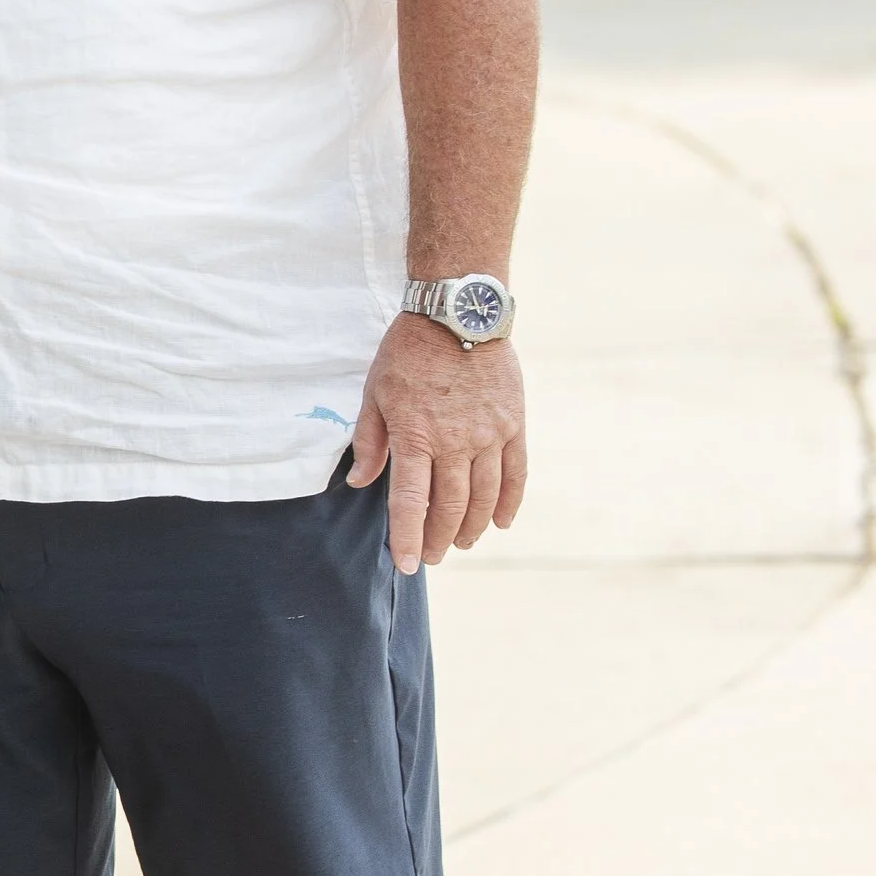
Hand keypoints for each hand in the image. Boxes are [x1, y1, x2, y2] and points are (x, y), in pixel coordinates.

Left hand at [349, 318, 526, 576]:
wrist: (458, 312)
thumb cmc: (408, 351)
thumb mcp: (375, 392)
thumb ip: (371, 441)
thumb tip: (359, 482)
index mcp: (415, 435)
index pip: (409, 502)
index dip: (407, 537)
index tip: (406, 563)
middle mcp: (455, 441)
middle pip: (449, 506)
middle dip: (440, 538)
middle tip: (434, 556)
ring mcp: (489, 434)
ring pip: (483, 496)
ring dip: (472, 526)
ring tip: (462, 543)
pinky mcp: (514, 423)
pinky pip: (516, 472)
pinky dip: (509, 502)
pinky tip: (500, 522)